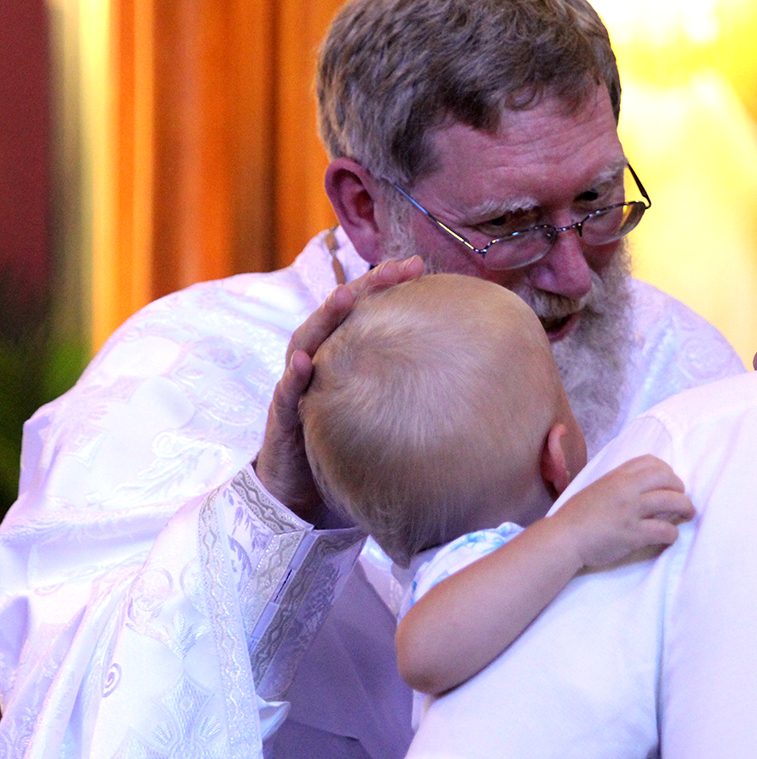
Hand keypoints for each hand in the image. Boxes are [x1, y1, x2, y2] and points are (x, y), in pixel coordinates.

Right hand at [254, 256, 424, 525]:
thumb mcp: (380, 415)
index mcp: (341, 360)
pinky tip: (305, 363)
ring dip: (325, 318)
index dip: (383, 287)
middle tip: (390, 268)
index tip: (415, 266)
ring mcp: (296, 387)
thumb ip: (409, 394)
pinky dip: (294, 377)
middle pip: (337, 316)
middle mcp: (318, 364)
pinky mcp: (283, 419)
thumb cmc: (346, 449)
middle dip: (362, 287)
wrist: (300, 492)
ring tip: (346, 295)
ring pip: (306, 343)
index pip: (362, 314)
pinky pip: (285, 395)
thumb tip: (470, 385)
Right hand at [553, 455, 694, 568]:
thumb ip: (618, 484)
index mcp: (616, 476)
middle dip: (680, 488)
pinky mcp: (632, 533)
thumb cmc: (577, 515)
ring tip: (688, 514)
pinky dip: (672, 533)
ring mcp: (630, 510)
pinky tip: (670, 537)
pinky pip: (664, 529)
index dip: (666, 471)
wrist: (564, 537)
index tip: (669, 482)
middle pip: (666, 478)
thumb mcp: (597, 488)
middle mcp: (626, 488)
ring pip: (671, 501)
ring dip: (686, 507)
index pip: (651, 462)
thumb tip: (639, 487)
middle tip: (682, 499)